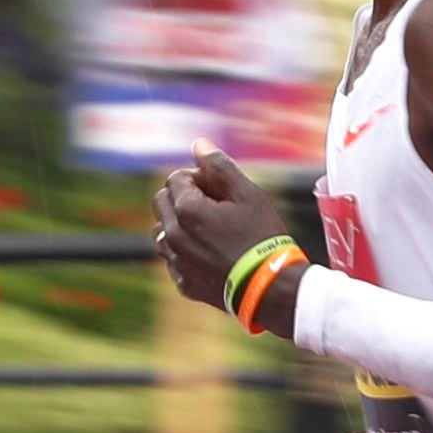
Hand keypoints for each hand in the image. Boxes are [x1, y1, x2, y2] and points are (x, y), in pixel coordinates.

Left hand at [152, 146, 300, 326]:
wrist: (271, 288)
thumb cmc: (262, 237)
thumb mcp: (248, 194)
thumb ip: (220, 166)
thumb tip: (199, 144)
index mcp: (186, 210)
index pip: (175, 178)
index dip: (198, 178)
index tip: (220, 190)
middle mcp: (172, 235)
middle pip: (162, 201)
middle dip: (182, 197)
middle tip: (214, 206)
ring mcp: (176, 262)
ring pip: (163, 231)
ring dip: (179, 224)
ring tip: (211, 231)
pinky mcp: (183, 283)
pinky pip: (174, 259)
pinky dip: (186, 252)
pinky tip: (212, 254)